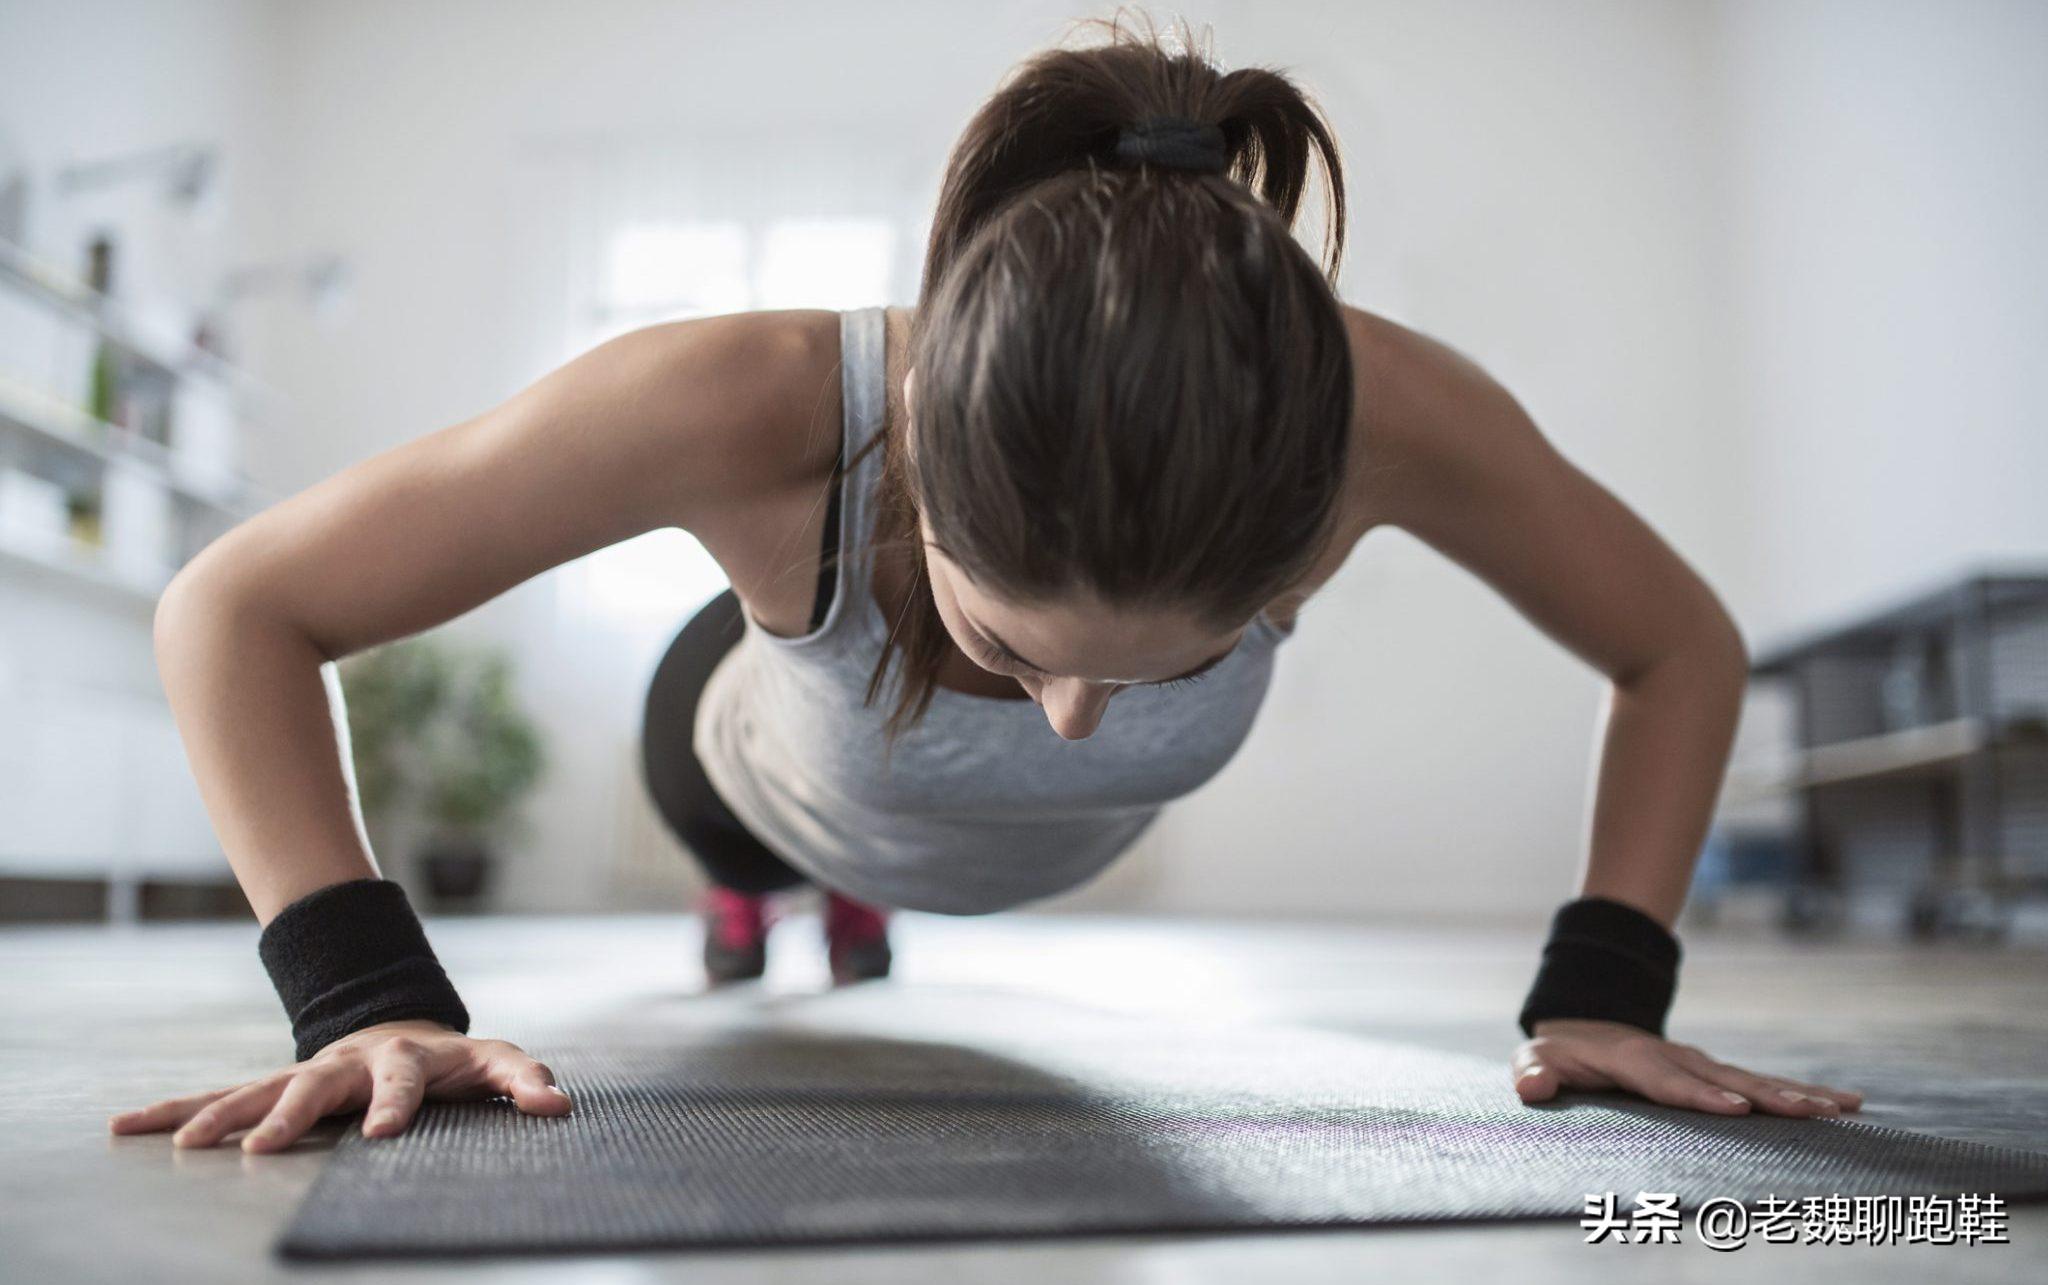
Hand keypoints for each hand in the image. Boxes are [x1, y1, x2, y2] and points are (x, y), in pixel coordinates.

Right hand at [107, 1019, 571, 1151]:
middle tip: (264, 1147)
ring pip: (259, 1090)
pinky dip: (175, 1112)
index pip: (403, 1079)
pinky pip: (219, 1098)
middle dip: (291, 1115)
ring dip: (222, 1116)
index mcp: (404, 1059)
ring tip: (188, 1145)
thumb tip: (559, 1105)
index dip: (396, 1104)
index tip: (383, 1134)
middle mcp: (348, 1063)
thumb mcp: (497, 1064)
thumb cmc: (454, 1062)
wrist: (401, 1028)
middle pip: (317, 1084)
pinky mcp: (273, 1088)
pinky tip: (127, 1127)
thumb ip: (526, 1081)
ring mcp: (306, 1074)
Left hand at [1513, 1018, 1863, 1117]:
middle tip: (1809, 1112)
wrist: (1584, 1026)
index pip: (1668, 1081)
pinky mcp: (1718, 1073)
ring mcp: (1702, 1064)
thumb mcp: (1538, 1059)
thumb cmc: (1559, 1053)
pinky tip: (1846, 1103)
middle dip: (1766, 1096)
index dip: (1699, 1094)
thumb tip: (1531, 1085)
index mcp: (1634, 1059)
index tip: (1736, 1108)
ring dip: (1797, 1094)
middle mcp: (1677, 1058)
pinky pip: (1763, 1083)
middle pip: (1725, 1079)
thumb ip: (1533, 1072)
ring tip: (1841, 1107)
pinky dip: (1804, 1092)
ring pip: (1754, 1079)